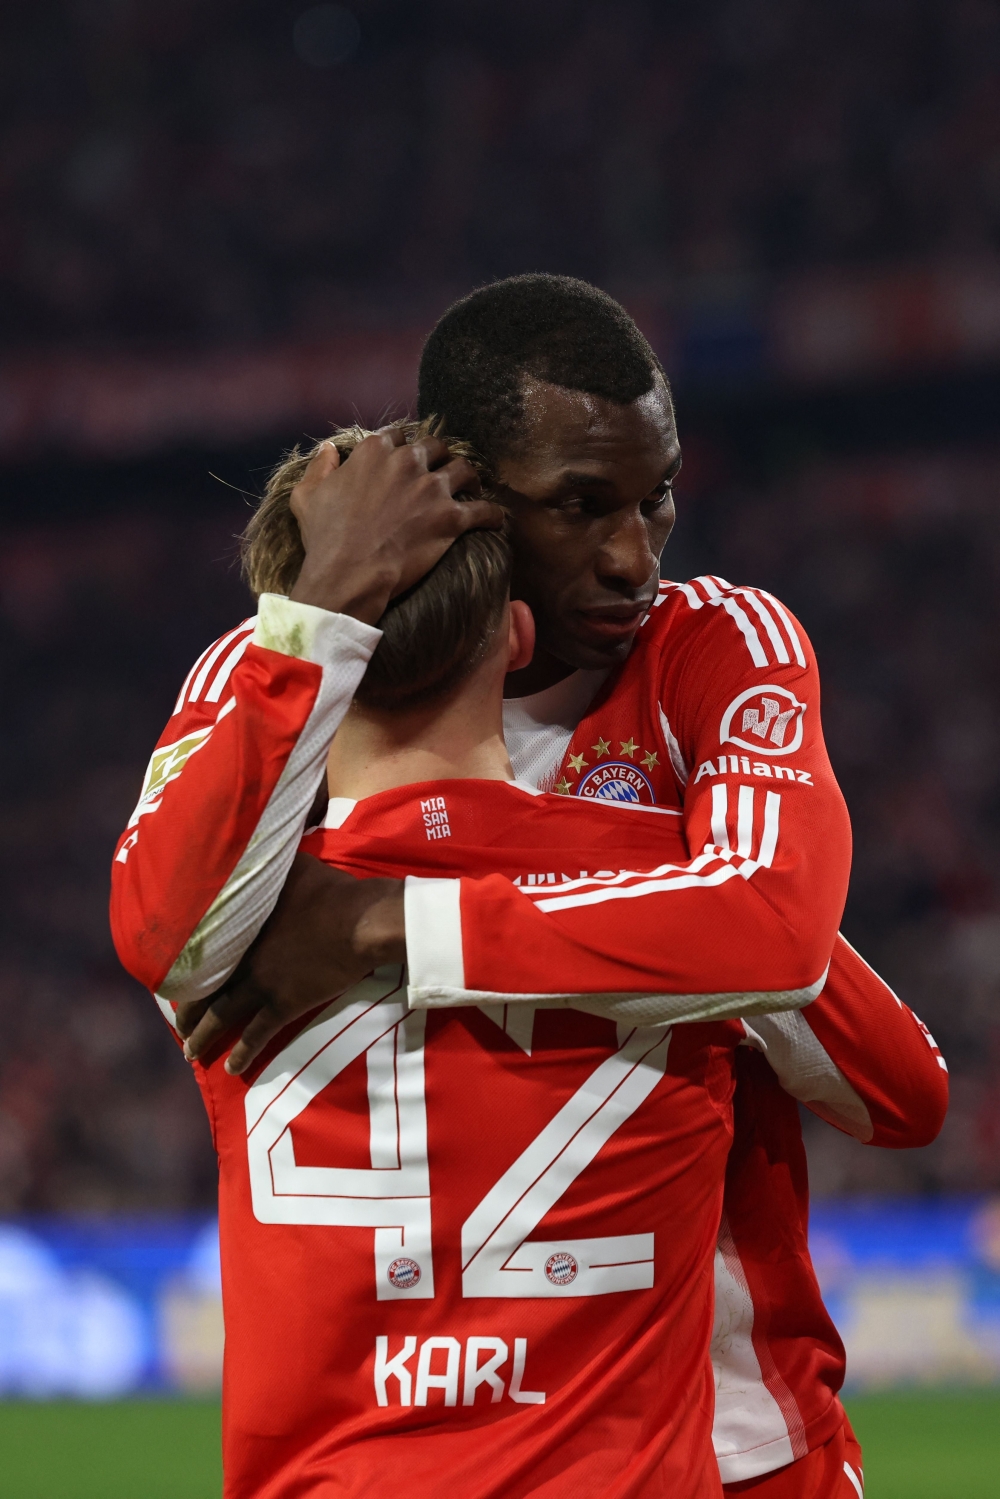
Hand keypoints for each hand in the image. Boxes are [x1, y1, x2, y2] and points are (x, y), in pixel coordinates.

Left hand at [175, 854, 405, 1074]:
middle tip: (178, 1026)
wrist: (359, 920)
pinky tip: (232, 1068)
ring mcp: (262, 983)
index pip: (201, 952)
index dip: (183, 970)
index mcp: (239, 926)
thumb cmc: (328, 889)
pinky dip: (243, 1053)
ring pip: (222, 1016)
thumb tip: (257, 837)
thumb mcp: (291, 864)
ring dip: (203, 1037)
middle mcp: (242, 958)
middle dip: (188, 1011)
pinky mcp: (285, 1004)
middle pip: (204, 989)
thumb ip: (268, 861)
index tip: (169, 980)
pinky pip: (257, 1035)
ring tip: (191, 1052)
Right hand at [289, 429, 503, 623]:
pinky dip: (492, 515)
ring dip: (469, 478)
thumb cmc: (325, 538)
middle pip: (435, 447)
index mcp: (376, 451)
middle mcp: (408, 462)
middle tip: (440, 474)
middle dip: (439, 458)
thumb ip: (320, 467)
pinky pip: (485, 510)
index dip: (404, 447)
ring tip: (471, 489)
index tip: (406, 461)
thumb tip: (328, 449)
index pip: (398, 435)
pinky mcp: (451, 518)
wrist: (348, 574)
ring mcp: (433, 489)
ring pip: (464, 469)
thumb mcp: (307, 497)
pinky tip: (494, 520)